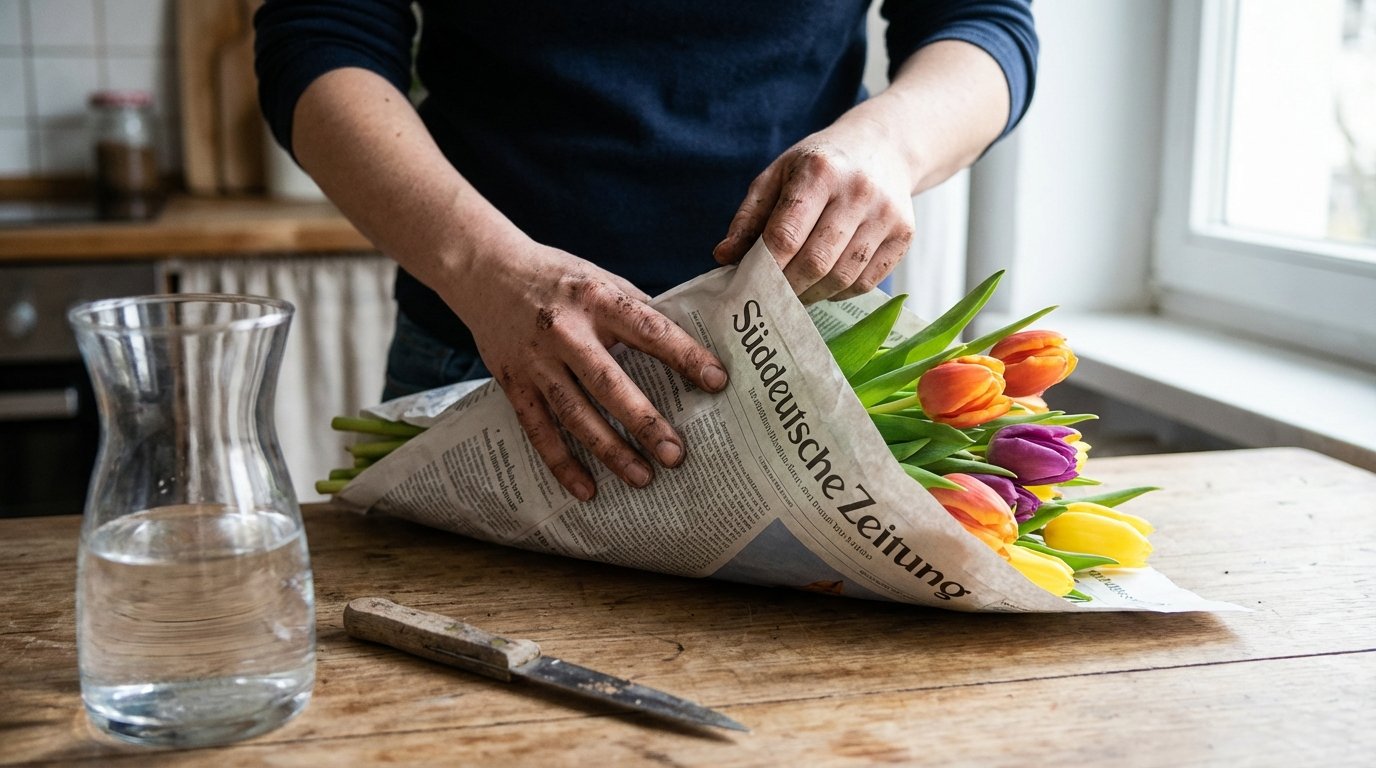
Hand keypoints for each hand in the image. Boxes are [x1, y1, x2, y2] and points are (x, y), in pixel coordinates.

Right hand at [452, 239, 728, 501]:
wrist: (484, 269)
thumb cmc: (557, 277)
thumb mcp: (600, 279)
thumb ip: (636, 312)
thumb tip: (685, 348)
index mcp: (597, 298)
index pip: (649, 329)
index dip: (685, 355)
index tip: (717, 381)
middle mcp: (565, 331)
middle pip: (608, 383)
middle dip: (644, 422)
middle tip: (676, 455)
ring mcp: (536, 360)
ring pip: (575, 414)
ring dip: (610, 450)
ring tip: (643, 478)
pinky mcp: (513, 382)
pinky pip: (539, 429)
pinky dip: (561, 463)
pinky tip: (587, 489)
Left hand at [712, 119, 915, 303]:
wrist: (884, 147)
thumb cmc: (821, 165)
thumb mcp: (778, 175)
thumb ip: (749, 217)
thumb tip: (724, 257)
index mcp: (820, 172)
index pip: (786, 235)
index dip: (765, 268)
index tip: (749, 284)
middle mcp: (858, 192)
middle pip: (816, 262)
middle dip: (787, 289)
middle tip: (770, 298)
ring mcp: (886, 215)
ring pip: (843, 278)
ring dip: (813, 295)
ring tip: (795, 294)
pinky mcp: (904, 235)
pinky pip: (867, 282)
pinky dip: (840, 292)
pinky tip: (825, 284)